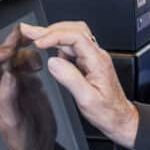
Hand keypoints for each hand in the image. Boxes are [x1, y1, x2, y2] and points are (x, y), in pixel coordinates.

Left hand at [0, 26, 55, 149]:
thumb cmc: (20, 141)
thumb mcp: (13, 122)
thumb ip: (9, 98)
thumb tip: (8, 74)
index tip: (10, 49)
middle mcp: (3, 85)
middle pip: (2, 57)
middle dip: (11, 44)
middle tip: (23, 33)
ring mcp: (17, 84)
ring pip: (16, 58)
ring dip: (24, 50)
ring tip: (34, 49)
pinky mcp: (31, 86)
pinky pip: (29, 66)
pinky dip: (34, 59)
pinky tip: (40, 61)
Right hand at [20, 21, 138, 149]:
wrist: (120, 119)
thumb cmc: (107, 112)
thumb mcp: (87, 99)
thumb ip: (70, 79)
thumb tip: (53, 61)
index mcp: (97, 60)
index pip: (75, 37)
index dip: (55, 36)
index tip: (39, 42)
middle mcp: (96, 55)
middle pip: (73, 30)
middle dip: (49, 29)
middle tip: (29, 30)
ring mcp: (92, 57)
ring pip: (72, 35)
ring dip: (52, 33)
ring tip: (34, 35)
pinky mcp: (88, 62)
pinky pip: (72, 45)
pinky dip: (57, 42)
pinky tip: (47, 48)